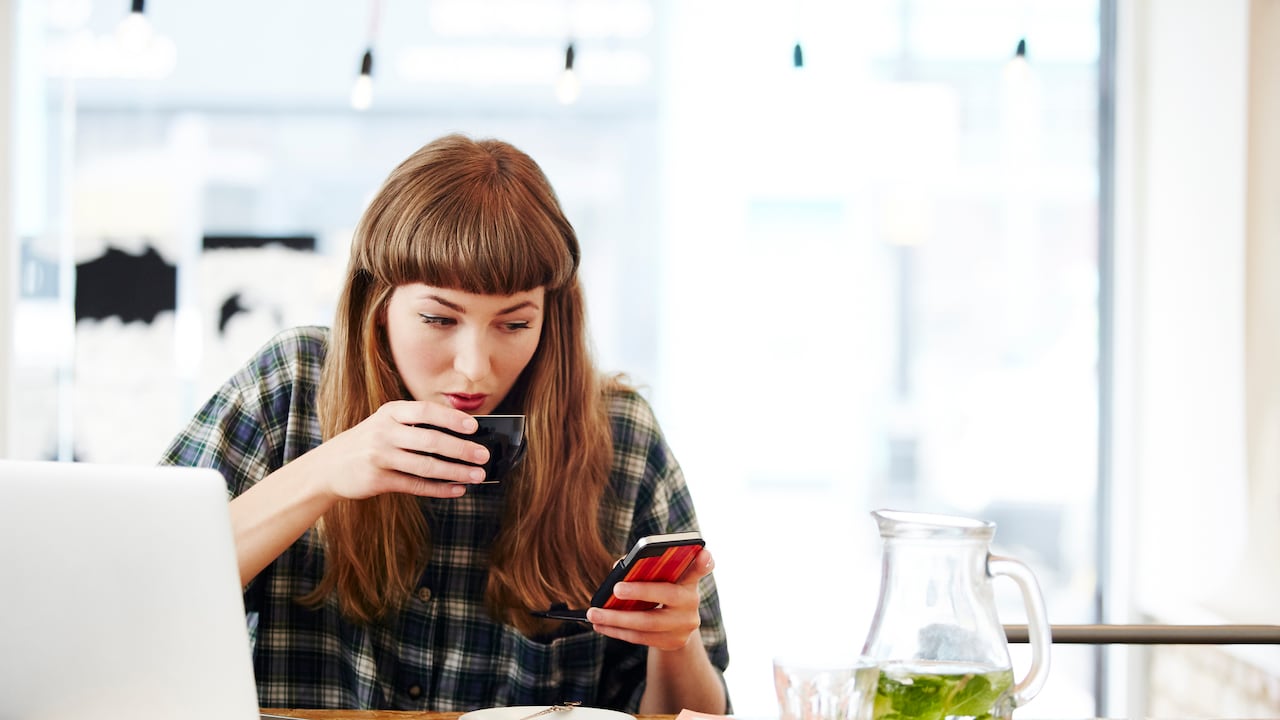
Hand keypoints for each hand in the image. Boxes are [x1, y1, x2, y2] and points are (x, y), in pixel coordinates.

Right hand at [304, 400, 491, 499]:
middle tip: (484, 455)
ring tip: (476, 475)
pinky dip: (440, 489)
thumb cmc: (368, 443)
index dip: (451, 418)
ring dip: (456, 472)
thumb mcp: (386, 424)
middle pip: (431, 440)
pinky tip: (457, 489)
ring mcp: (379, 456)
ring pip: (426, 466)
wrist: (328, 466)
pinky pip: (415, 485)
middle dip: (462, 449)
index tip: (474, 427)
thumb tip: (462, 436)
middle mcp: (384, 432)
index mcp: (390, 412)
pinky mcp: (378, 480)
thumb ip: (417, 426)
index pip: (426, 411)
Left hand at [585, 548, 714, 651]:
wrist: (677, 626)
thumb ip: (645, 567)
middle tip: (615, 588)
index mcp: (689, 579)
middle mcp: (692, 601)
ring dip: (617, 619)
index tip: (703, 553)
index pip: (700, 567)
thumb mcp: (661, 577)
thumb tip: (617, 568)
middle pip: (667, 596)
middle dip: (639, 592)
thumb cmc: (662, 590)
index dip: (704, 561)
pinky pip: (641, 638)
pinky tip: (601, 625)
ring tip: (594, 614)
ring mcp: (685, 625)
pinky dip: (618, 632)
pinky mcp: (674, 642)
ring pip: (648, 623)